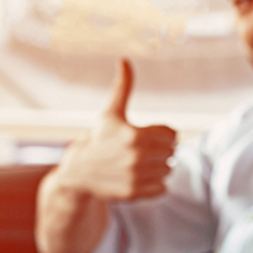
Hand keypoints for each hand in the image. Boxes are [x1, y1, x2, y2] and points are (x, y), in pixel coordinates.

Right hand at [51, 59, 177, 201]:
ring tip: (138, 165)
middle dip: (160, 151)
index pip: (173, 135)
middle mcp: (136, 157)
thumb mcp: (111, 112)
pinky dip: (155, 184)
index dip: (162, 135)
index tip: (146, 136)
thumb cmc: (99, 138)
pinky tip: (137, 178)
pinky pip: (163, 188)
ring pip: (168, 170)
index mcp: (135, 135)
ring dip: (158, 168)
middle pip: (171, 153)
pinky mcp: (135, 193)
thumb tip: (124, 59)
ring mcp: (136, 177)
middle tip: (141, 152)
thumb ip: (122, 86)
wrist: (80, 172)